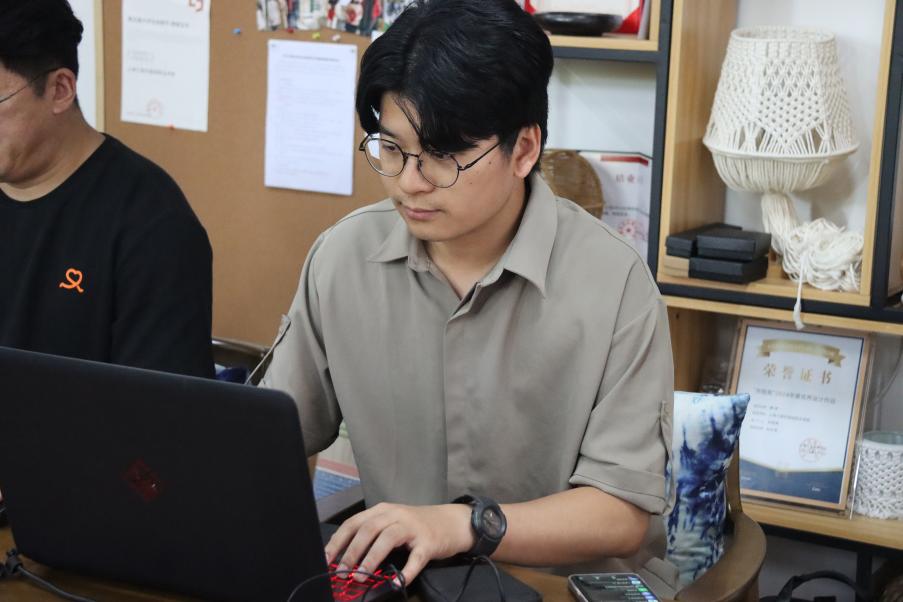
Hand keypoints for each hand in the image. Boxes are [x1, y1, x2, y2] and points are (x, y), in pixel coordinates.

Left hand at [324, 502, 474, 584]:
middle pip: (368, 529)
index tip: (326, 558)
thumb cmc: (418, 525)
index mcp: (383, 511)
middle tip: (342, 572)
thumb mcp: (393, 523)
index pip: (354, 522)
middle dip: (352, 551)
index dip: (338, 541)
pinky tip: (397, 582)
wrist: (453, 522)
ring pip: (387, 539)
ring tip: (361, 576)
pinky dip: (406, 571)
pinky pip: (415, 558)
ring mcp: (413, 528)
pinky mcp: (429, 543)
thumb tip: (346, 558)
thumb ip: (372, 535)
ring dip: (371, 558)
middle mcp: (396, 515)